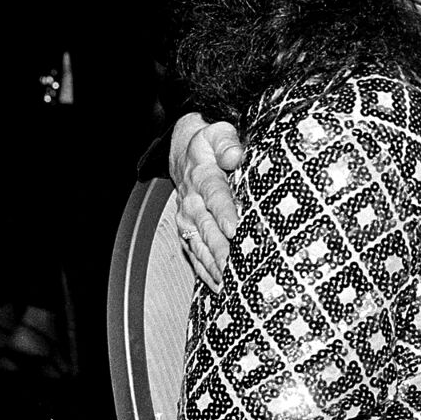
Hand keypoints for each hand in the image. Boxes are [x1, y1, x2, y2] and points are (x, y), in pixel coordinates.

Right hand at [169, 112, 243, 290]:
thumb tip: (235, 155)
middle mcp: (192, 201)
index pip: (215, 195)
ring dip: (213, 264)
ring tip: (229, 282)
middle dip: (220, 248)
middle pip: (207, 227)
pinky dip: (205, 271)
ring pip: (200, 245)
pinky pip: (194, 253)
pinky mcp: (187, 231)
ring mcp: (187, 219)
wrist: (185, 154)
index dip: (224, 212)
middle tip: (234, 266)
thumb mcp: (218, 133)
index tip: (234, 228)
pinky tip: (219, 286)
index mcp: (203, 176)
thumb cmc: (209, 144)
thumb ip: (227, 142)